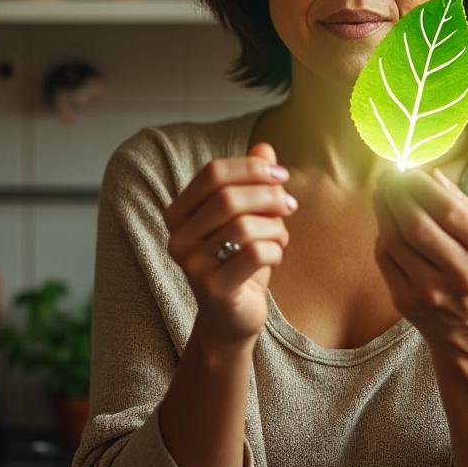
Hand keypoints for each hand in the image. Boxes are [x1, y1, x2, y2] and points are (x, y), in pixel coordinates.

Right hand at [164, 142, 295, 347]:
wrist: (232, 319)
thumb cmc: (239, 262)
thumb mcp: (248, 217)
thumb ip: (252, 182)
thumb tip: (265, 147)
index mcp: (179, 214)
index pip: (213, 173)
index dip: (251, 167)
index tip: (281, 175)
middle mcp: (177, 238)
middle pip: (228, 198)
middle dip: (269, 197)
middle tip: (290, 206)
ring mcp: (192, 266)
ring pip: (244, 226)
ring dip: (275, 228)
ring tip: (281, 238)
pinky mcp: (213, 289)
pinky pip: (255, 254)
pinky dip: (276, 251)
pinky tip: (276, 258)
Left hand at [373, 167, 467, 353]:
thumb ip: (460, 202)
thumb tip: (429, 174)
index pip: (448, 210)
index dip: (421, 186)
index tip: (407, 171)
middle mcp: (462, 274)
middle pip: (417, 226)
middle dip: (396, 195)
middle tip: (387, 178)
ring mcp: (432, 292)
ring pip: (396, 241)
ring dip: (383, 210)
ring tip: (380, 193)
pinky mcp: (407, 302)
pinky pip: (384, 259)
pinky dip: (381, 236)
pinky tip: (384, 222)